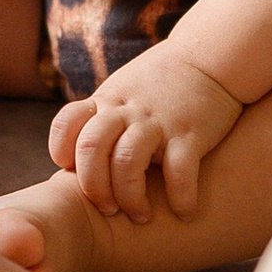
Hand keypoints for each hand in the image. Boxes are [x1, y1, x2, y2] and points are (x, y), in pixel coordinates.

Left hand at [49, 47, 242, 220]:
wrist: (209, 56)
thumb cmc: (161, 82)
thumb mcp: (122, 90)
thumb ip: (99, 117)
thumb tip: (76, 157)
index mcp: (106, 101)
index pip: (66, 124)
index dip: (62, 151)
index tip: (72, 171)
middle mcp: (126, 110)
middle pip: (91, 148)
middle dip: (94, 187)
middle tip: (108, 209)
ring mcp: (157, 121)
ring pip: (127, 162)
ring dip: (130, 197)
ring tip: (140, 215)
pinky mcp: (190, 133)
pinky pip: (179, 171)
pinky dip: (180, 197)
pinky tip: (184, 212)